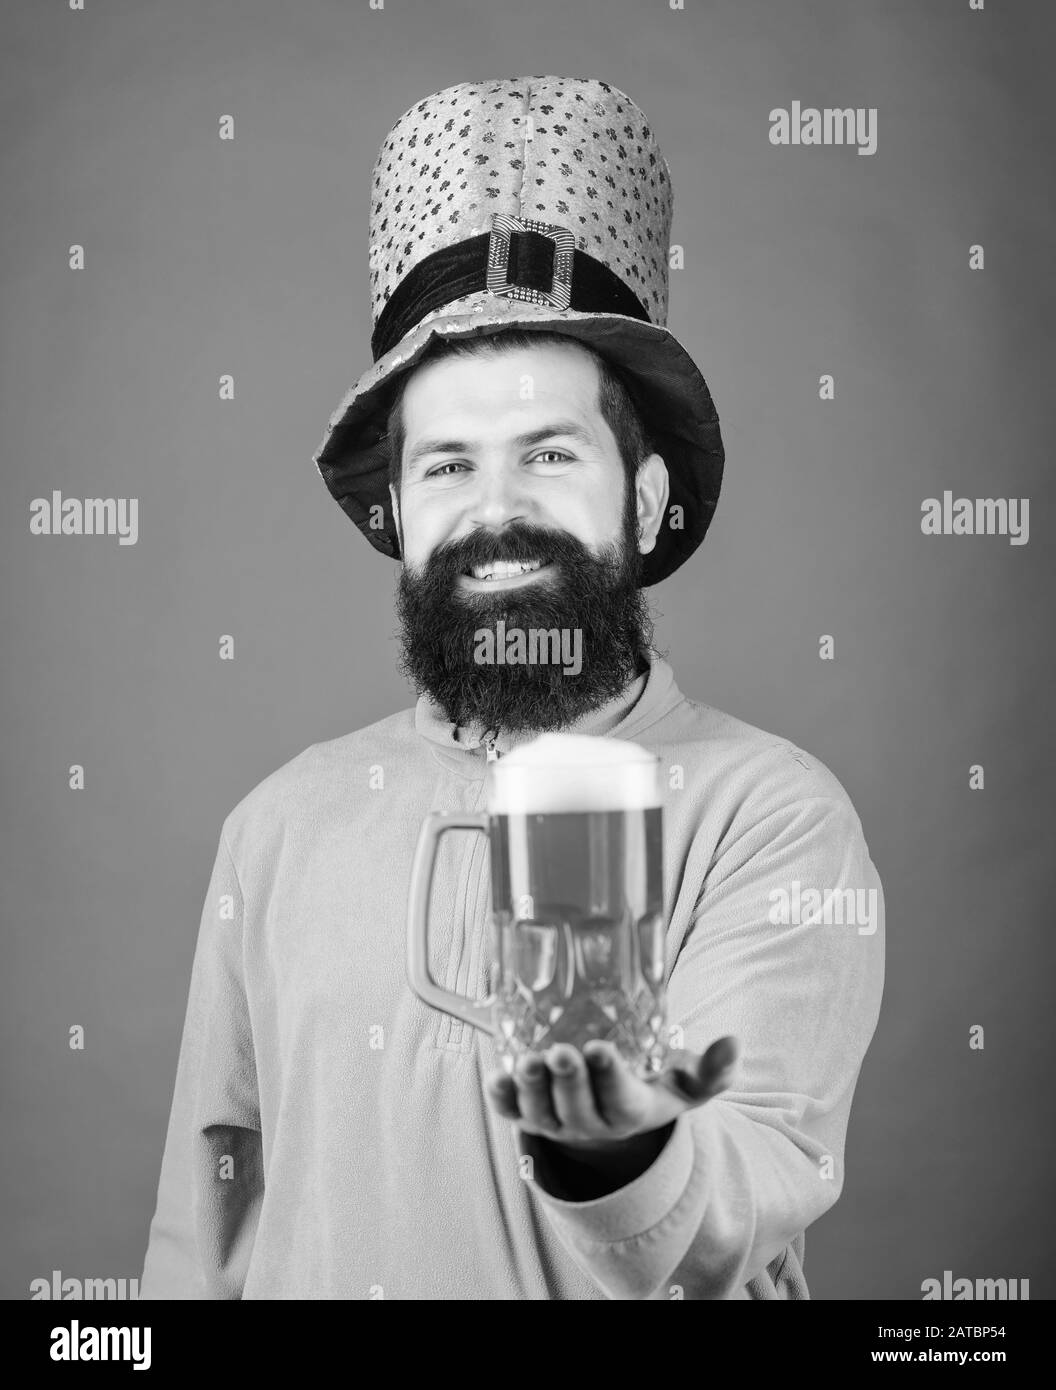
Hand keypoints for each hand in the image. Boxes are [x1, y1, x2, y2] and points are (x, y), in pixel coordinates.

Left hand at [485, 1034, 738, 1151]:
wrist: (616, 1107)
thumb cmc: (656, 1082)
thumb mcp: (687, 1079)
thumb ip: (712, 1067)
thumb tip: (734, 1043)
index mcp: (633, 1111)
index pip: (621, 1101)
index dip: (610, 1078)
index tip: (600, 1049)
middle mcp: (592, 1123)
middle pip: (578, 1110)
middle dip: (568, 1082)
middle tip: (561, 1052)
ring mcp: (558, 1122)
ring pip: (542, 1113)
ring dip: (533, 1088)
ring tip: (528, 1060)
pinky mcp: (529, 1115)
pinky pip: (512, 1112)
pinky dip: (502, 1098)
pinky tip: (495, 1077)